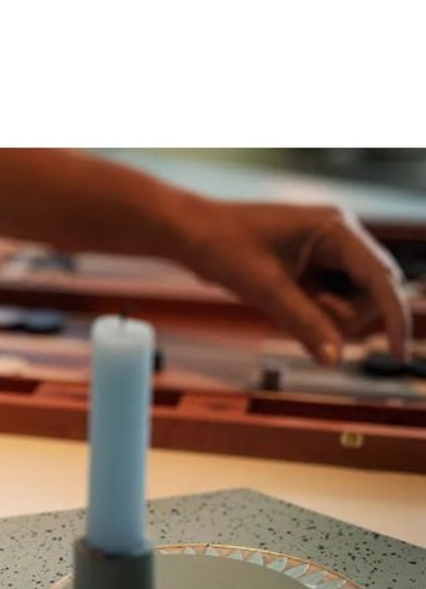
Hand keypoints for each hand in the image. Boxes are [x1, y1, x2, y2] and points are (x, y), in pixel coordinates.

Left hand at [177, 200, 410, 364]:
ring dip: (327, 315)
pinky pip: (327, 299)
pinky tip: (284, 305)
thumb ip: (304, 323)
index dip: (394, 318)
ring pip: (350, 299)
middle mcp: (339, 236)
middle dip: (345, 314)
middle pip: (372, 292)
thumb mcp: (265, 290)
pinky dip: (313, 313)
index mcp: (337, 229)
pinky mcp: (309, 266)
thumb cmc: (222, 247)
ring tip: (286, 303)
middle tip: (303, 310)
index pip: (382, 279)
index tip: (399, 353)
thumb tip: (335, 359)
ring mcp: (325, 251)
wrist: (189, 234)